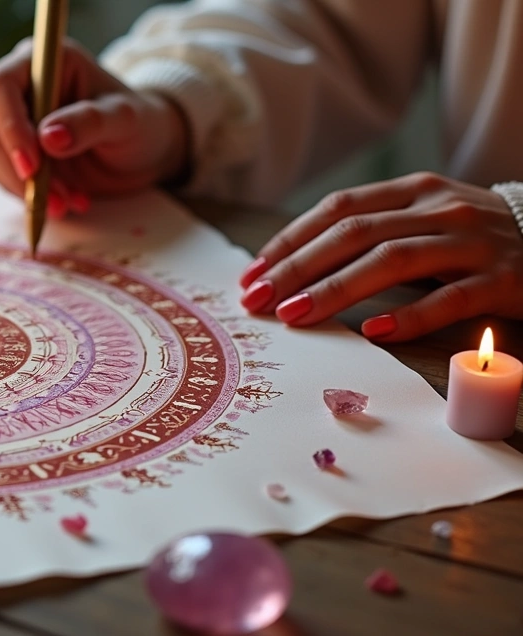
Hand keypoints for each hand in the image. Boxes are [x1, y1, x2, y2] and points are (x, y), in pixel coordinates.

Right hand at [0, 38, 187, 216]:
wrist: (141, 150)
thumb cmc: (139, 123)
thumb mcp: (124, 120)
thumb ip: (89, 122)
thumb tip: (48, 137)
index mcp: (46, 61)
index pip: (0, 86)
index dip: (9, 126)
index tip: (32, 166)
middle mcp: (21, 85)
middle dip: (18, 170)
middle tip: (54, 199)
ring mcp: (13, 119)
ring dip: (25, 189)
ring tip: (67, 203)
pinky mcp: (14, 150)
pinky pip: (5, 176)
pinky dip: (30, 196)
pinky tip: (64, 201)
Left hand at [238, 172, 522, 340]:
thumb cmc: (473, 242)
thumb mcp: (422, 223)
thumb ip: (371, 235)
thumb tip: (293, 271)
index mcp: (413, 191)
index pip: (338, 209)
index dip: (290, 241)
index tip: (251, 275)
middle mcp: (440, 208)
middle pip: (354, 234)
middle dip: (298, 268)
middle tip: (258, 300)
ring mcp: (472, 242)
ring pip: (392, 261)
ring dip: (336, 289)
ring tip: (296, 315)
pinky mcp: (503, 279)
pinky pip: (450, 298)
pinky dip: (408, 316)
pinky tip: (372, 331)